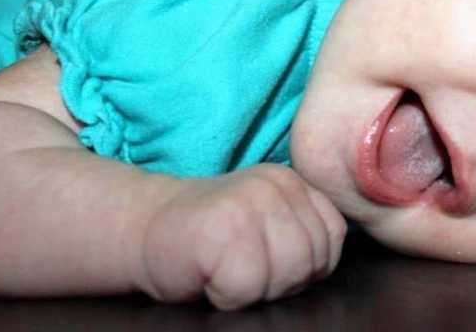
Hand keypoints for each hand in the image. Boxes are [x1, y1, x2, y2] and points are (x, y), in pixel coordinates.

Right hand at [136, 164, 346, 308]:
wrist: (142, 228)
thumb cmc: (208, 238)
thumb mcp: (267, 220)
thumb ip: (303, 228)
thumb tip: (327, 262)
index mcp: (292, 180)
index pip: (333, 235)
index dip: (306, 263)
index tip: (266, 258)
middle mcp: (275, 184)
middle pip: (311, 258)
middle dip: (280, 279)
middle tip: (242, 267)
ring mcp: (249, 202)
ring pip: (287, 273)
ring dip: (255, 287)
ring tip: (227, 269)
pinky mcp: (222, 228)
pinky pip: (248, 285)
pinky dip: (227, 294)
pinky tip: (209, 275)